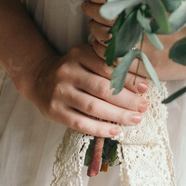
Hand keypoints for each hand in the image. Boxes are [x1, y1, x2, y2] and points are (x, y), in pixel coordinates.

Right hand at [19, 43, 149, 138]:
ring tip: (135, 119)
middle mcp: (68, 72)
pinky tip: (115, 131)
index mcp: (79, 54)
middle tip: (144, 106)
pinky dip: (99, 129)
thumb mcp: (87, 56)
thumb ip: (108, 63)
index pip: (108, 67)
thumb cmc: (73, 68)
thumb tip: (140, 78)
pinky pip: (80, 123)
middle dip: (127, 99)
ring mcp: (60, 93)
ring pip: (93, 107)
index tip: (145, 88)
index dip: (128, 79)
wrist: (39, 78)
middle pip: (102, 88)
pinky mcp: (55, 111)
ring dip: (117, 115)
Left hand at [82, 0, 185, 80]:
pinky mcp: (144, 66)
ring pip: (104, 38)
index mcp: (151, 4)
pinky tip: (103, 45)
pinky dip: (103, 51)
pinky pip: (114, 59)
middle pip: (104, 16)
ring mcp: (143, 47)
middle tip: (86, 7)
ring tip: (94, 25)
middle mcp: (144, 24)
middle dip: (91, 10)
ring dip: (95, 30)